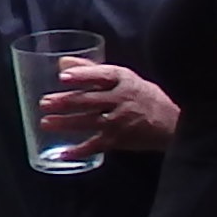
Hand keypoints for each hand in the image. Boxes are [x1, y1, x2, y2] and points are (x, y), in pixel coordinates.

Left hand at [35, 57, 180, 153]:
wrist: (171, 123)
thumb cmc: (142, 95)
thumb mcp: (122, 77)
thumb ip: (91, 69)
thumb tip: (62, 63)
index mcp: (122, 80)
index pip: (100, 75)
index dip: (81, 76)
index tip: (62, 77)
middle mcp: (120, 99)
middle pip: (89, 100)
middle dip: (65, 102)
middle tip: (45, 103)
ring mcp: (119, 121)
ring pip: (88, 121)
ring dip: (65, 123)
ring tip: (46, 122)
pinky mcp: (118, 140)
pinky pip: (95, 146)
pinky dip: (78, 151)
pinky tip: (63, 153)